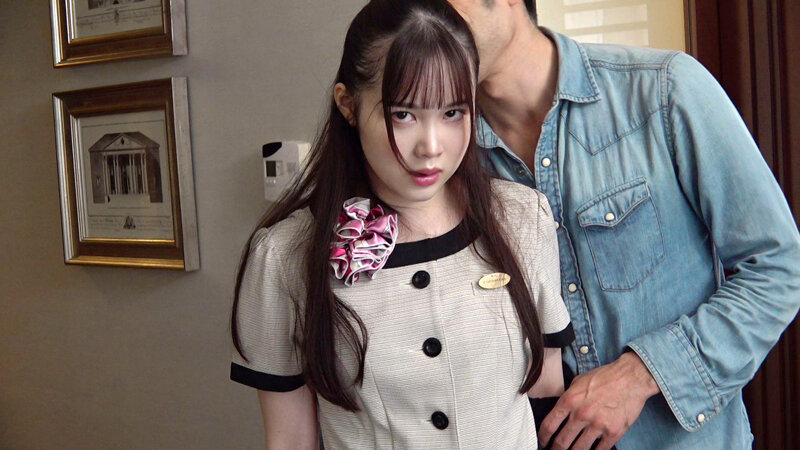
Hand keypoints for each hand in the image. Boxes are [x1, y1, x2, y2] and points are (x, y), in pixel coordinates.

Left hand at [538, 352, 659, 449]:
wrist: (631, 378)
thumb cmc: (604, 377)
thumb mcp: (578, 382)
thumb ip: (567, 397)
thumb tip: (558, 412)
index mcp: (569, 400)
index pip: (549, 425)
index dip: (543, 437)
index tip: (543, 441)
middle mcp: (581, 414)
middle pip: (562, 442)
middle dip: (556, 449)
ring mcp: (598, 425)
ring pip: (579, 449)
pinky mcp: (613, 432)